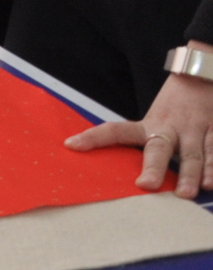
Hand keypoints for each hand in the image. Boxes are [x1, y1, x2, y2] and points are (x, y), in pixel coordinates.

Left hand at [66, 48, 212, 197]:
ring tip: (189, 192)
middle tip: (146, 184)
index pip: (115, 130)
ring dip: (193, 174)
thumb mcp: (153, 120)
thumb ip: (140, 141)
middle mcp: (168, 129)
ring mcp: (194, 130)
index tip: (71, 145)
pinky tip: (212, 184)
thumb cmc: (172, 108)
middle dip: (153, 167)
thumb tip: (99, 157)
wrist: (199, 77)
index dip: (93, 137)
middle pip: (159, 148)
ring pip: (194, 153)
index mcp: (147, 126)